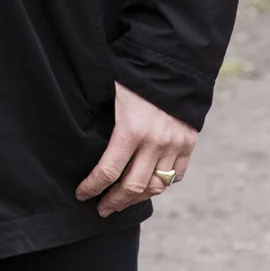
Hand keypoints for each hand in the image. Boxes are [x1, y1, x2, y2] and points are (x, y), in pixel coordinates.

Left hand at [75, 82, 196, 216]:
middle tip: (101, 208)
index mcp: (131, 129)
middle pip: (132, 187)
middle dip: (114, 202)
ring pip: (155, 187)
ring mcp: (174, 146)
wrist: (175, 62)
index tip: (81, 194)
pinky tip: (150, 185)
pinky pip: (176, 176)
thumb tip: (83, 139)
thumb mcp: (112, 92)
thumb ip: (103, 119)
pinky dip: (162, 184)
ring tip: (124, 201)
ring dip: (137, 199)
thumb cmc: (136, 74)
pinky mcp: (188, 144)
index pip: (108, 171)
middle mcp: (155, 143)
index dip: (92, 187)